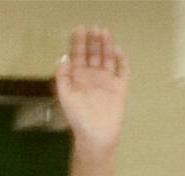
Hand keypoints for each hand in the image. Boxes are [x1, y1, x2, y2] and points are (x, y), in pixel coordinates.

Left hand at [54, 26, 128, 152]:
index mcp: (78, 79)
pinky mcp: (120, 87)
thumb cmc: (79, 119)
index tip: (78, 29)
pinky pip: (122, 69)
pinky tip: (117, 50)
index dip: (78, 42)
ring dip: (106, 45)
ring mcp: (106, 81)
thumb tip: (63, 57)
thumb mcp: (65, 97)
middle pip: (93, 53)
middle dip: (93, 41)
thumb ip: (62, 77)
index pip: (78, 56)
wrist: (96, 136)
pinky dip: (121, 59)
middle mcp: (92, 77)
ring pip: (107, 57)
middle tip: (93, 29)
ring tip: (104, 32)